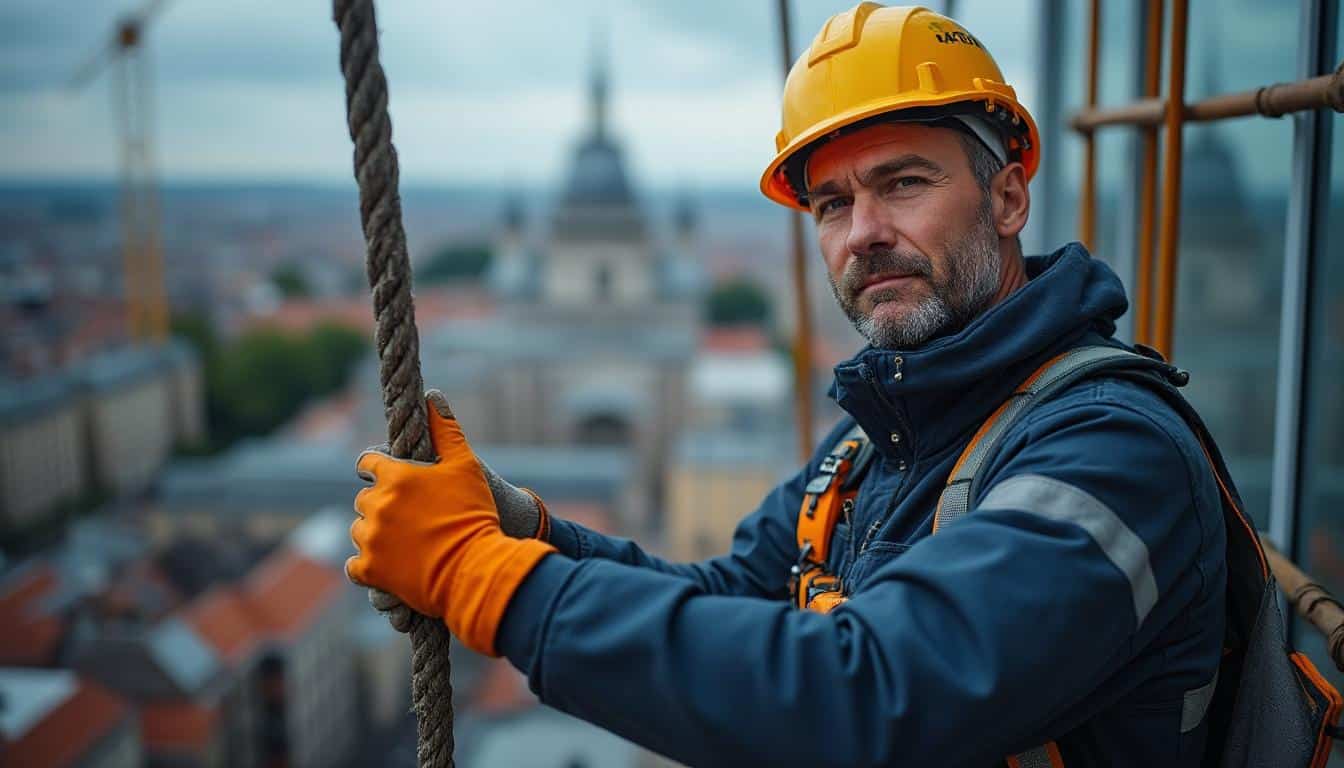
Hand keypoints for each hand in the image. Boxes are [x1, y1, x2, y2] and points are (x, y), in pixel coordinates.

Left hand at [348, 391, 555, 655]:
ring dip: (375, 533)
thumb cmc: (473, 514)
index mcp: (394, 476)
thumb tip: (434, 394)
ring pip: (360, 530)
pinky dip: (368, 566)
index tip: (389, 478)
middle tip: (411, 516)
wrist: (475, 568)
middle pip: (365, 499)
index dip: (379, 468)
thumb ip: (446, 428)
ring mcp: (370, 538)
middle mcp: (375, 504)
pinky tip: (388, 565)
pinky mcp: (369, 570)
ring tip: (404, 541)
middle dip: (382, 504)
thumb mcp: (466, 466)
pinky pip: (354, 566)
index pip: (368, 461)